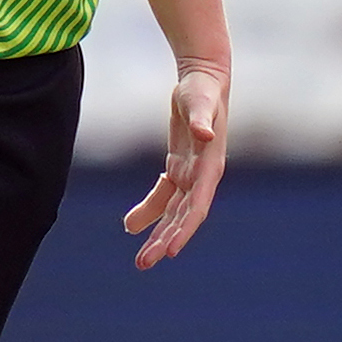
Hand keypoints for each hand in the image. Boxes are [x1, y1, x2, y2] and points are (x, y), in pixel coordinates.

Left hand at [121, 58, 228, 267]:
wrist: (204, 79)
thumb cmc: (203, 90)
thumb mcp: (201, 103)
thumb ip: (202, 120)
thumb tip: (205, 135)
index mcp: (210, 168)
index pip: (197, 207)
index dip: (184, 230)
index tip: (170, 252)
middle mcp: (203, 177)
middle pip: (184, 217)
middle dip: (166, 241)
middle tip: (144, 263)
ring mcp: (191, 174)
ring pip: (173, 212)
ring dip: (158, 234)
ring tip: (141, 259)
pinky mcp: (179, 167)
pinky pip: (163, 196)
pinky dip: (149, 211)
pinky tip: (131, 225)